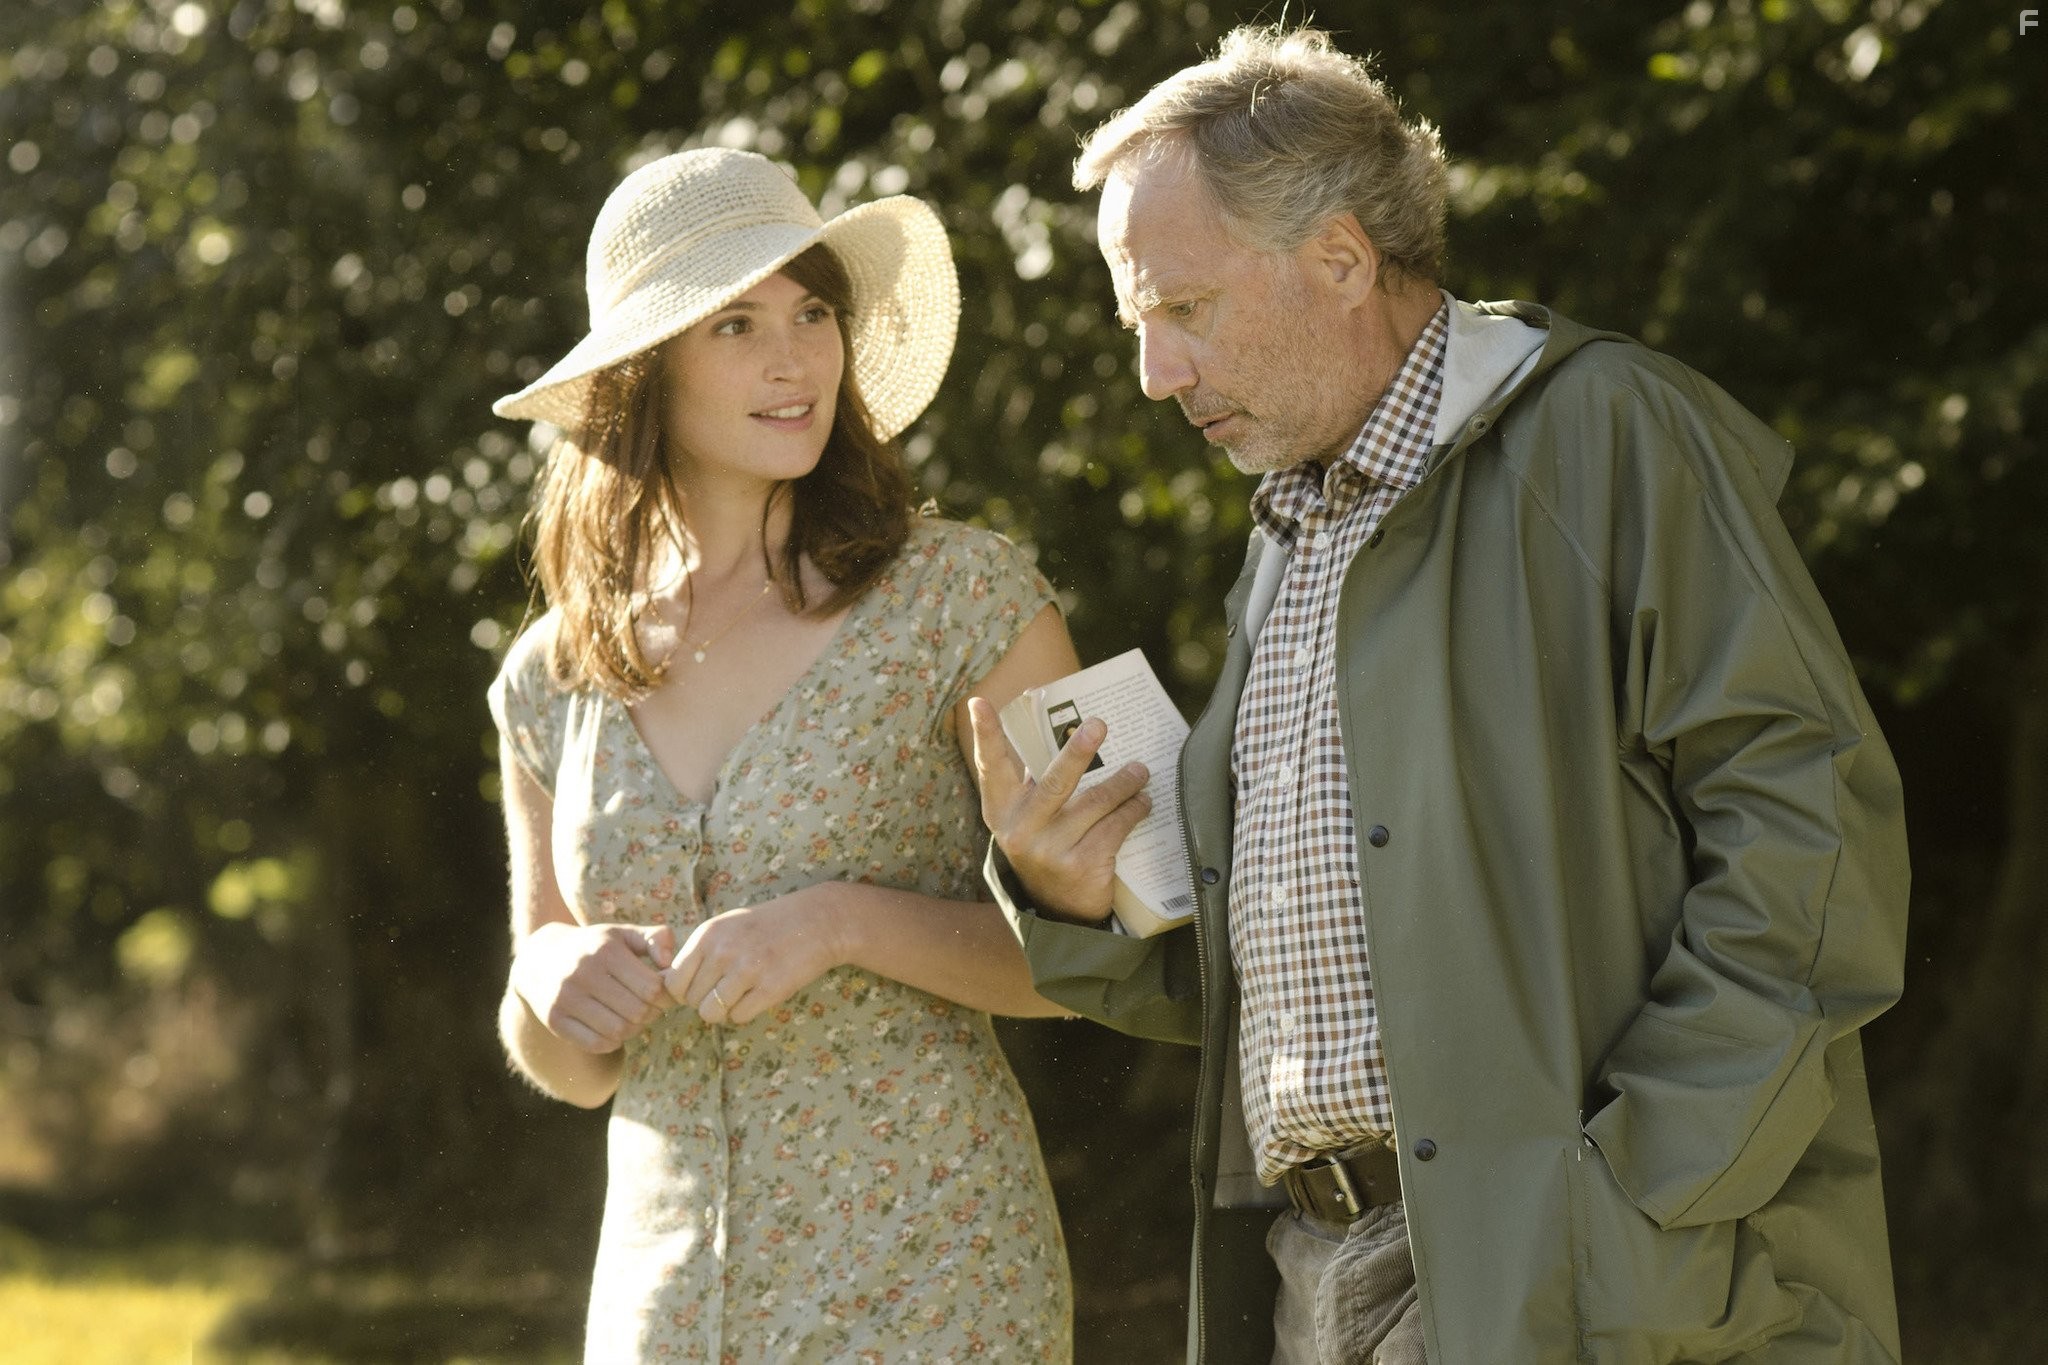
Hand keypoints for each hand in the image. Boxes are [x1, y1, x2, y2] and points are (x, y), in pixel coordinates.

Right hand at [510, 920, 678, 1053]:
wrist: (540, 956)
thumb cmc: (594, 946)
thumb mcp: (624, 933)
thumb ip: (657, 938)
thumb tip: (670, 963)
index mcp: (606, 951)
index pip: (652, 988)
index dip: (665, 996)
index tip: (662, 995)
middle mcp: (583, 973)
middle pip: (637, 1012)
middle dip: (651, 1014)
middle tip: (649, 1008)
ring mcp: (566, 998)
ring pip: (618, 1031)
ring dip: (633, 1030)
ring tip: (632, 1018)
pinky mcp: (554, 1020)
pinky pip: (596, 1044)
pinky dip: (612, 1042)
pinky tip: (613, 1030)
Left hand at [663, 885, 844, 1026]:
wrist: (817, 921)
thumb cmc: (766, 926)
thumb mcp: (726, 927)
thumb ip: (698, 952)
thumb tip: (666, 986)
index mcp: (707, 935)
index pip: (674, 982)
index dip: (685, 992)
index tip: (701, 988)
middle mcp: (723, 951)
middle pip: (692, 1001)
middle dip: (705, 1001)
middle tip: (727, 990)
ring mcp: (747, 970)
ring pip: (711, 1013)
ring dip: (723, 1011)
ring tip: (740, 996)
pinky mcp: (770, 988)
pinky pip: (738, 1017)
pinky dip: (745, 1013)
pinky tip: (758, 995)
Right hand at [966, 696, 1151, 924]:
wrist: (1059, 912)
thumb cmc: (1046, 845)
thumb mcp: (1029, 817)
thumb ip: (1033, 777)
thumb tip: (1048, 715)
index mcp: (1002, 811)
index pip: (991, 766)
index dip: (986, 734)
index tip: (978, 702)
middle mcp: (1021, 832)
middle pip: (1053, 784)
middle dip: (1077, 752)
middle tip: (1098, 724)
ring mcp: (1051, 852)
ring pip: (1094, 804)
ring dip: (1123, 783)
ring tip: (1139, 771)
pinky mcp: (1082, 868)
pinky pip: (1114, 828)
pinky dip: (1133, 810)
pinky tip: (1142, 802)